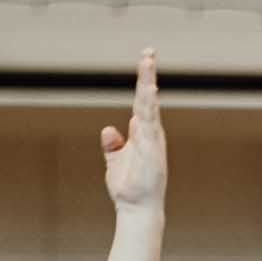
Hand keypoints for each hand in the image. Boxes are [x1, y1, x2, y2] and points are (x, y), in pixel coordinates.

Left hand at [100, 50, 164, 211]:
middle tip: (148, 51)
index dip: (143, 81)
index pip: (143, 102)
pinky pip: (150, 124)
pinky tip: (149, 93)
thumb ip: (113, 145)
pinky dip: (150, 108)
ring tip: (148, 64)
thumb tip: (109, 130)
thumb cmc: (129, 187)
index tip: (145, 59)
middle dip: (147, 75)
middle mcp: (150, 133)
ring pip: (149, 107)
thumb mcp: (115, 162)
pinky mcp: (151, 150)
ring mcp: (152, 141)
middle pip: (147, 98)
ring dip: (148, 85)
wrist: (137, 209)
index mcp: (143, 133)